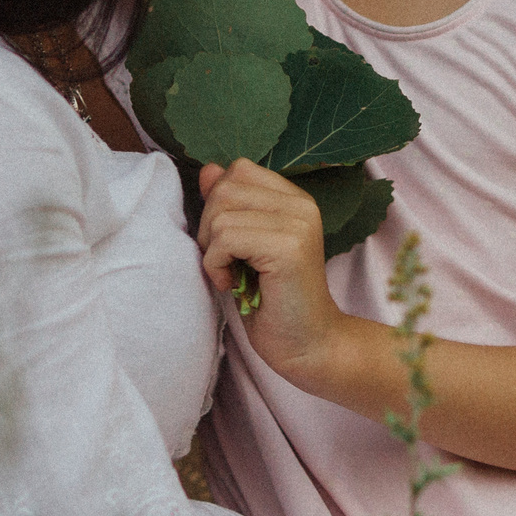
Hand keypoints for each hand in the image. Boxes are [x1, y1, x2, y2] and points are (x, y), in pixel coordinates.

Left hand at [195, 162, 341, 386]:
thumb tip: (208, 169)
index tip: (229, 243)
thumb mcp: (243, 246)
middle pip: (225, 188)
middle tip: (226, 262)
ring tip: (231, 275)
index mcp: (294, 199)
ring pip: (221, 214)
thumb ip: (229, 206)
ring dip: (212, 250)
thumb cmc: (273, 301)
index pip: (238, 170)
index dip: (219, 205)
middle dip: (209, 227)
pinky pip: (226, 238)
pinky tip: (232, 285)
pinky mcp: (288, 247)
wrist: (306, 345)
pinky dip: (215, 265)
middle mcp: (301, 205)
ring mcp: (297, 224)